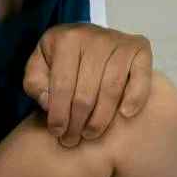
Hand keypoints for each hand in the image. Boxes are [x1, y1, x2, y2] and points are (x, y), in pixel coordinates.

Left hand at [24, 23, 152, 147]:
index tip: (57, 132)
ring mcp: (119, 41)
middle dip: (77, 122)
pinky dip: (135, 98)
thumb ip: (35, 84)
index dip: (59, 114)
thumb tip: (48, 102)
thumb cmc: (60, 59)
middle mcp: (95, 36)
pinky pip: (140, 78)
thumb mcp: (38, 67)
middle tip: (71, 140)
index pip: (62, 85)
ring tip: (90, 134)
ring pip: (111, 89)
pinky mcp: (140, 47)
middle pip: (86, 92)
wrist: (85, 38)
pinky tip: (125, 115)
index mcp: (66, 38)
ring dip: (100, 119)